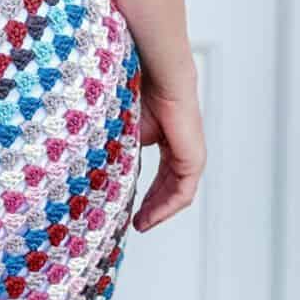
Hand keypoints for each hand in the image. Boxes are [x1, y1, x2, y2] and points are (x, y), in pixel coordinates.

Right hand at [132, 75, 205, 233]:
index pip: (160, 176)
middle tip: (136, 223)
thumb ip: (123, 151)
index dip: (146, 195)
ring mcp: (190, 154)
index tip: (131, 210)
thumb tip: (106, 172)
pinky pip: (182, 191)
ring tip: (142, 223)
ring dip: (159, 211)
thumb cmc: (141, 90)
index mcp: (166, 140)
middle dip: (152, 207)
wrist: (159, 75)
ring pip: (176, 193)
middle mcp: (181, 149)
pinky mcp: (193, 159)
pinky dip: (167, 206)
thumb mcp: (127, 130)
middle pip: (168, 187)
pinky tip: (152, 215)